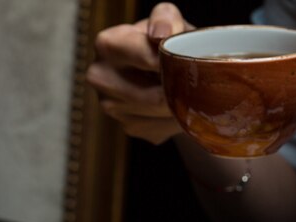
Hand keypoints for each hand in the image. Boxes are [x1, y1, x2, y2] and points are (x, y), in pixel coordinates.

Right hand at [86, 3, 192, 143]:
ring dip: (181, 105)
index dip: (174, 63)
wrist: (162, 71)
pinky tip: (175, 105)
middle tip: (194, 81)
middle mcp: (101, 78)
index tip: (190, 63)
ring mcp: (112, 107)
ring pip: (161, 114)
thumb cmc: (167, 42)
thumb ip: (166, 19)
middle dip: (180, 90)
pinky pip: (162, 128)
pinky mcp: (128, 127)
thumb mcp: (169, 21)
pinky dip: (175, 119)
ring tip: (184, 90)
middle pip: (156, 95)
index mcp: (107, 45)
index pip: (147, 59)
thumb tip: (160, 35)